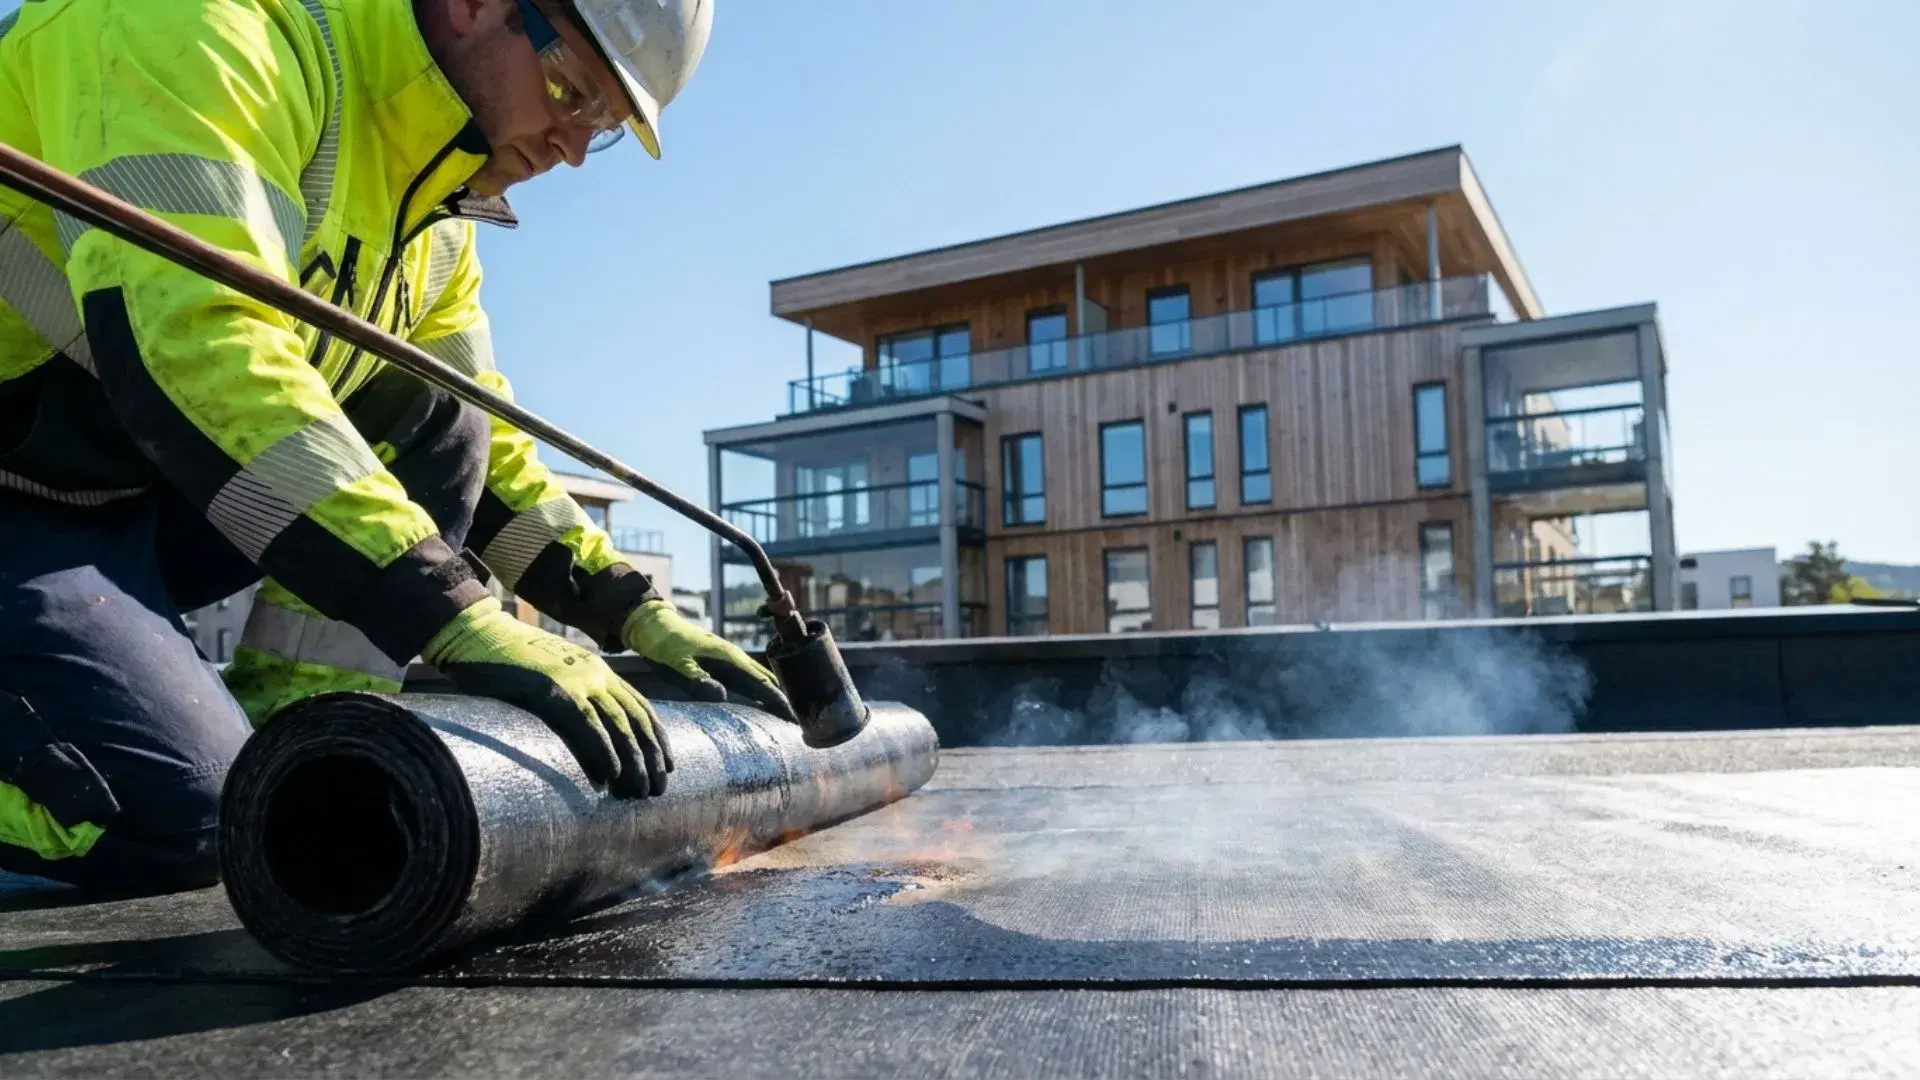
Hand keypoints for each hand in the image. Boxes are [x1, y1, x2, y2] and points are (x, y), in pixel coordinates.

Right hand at [423, 597, 670, 796]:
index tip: (666, 765)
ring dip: (634, 762)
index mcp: (597, 670)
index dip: (656, 737)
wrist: (477, 635)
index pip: (639, 706)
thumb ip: (570, 696)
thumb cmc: (507, 661)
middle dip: (651, 757)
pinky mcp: (554, 690)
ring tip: (640, 791)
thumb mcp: (551, 674)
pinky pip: (587, 725)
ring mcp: (577, 679)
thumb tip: (580, 732)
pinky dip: (603, 751)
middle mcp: (596, 673)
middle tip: (657, 789)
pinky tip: (611, 775)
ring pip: (619, 725)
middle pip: (636, 719)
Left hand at [622, 599, 798, 723]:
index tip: (791, 717)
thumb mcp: (677, 663)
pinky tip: (759, 698)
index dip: (777, 700)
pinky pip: (745, 676)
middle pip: (765, 680)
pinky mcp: (720, 661)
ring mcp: (727, 658)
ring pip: (757, 677)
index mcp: (727, 657)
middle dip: (781, 700)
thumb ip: (698, 680)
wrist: (653, 624)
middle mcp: (733, 657)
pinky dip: (758, 688)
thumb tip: (723, 696)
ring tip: (784, 713)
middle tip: (795, 721)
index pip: (760, 683)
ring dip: (771, 694)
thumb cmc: (663, 644)